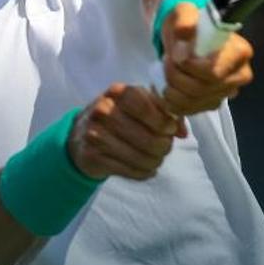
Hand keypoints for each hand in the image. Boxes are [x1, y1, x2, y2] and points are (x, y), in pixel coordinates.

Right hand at [67, 83, 185, 180]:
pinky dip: (143, 172)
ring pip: (141, 157)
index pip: (147, 108)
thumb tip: (182, 133)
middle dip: (164, 146)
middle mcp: (103, 110)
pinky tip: (145, 168)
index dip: (164, 122)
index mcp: (117, 92)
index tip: (170, 130)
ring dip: (155, 161)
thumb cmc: (119, 115)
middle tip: (165, 147)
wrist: (81, 135)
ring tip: (156, 159)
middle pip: (148, 138)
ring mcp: (95, 134)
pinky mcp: (92, 156)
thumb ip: (165, 112)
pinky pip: (130, 171)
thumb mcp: (139, 104)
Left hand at [158, 2, 253, 116]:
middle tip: (165, 61)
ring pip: (192, 103)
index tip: (175, 54)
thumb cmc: (190, 23)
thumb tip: (185, 35)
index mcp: (239, 53)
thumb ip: (185, 20)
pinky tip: (167, 86)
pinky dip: (171, 102)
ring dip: (171, 89)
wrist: (186, 36)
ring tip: (165, 72)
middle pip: (201, 89)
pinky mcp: (211, 104)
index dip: (189, 67)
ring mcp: (225, 93)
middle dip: (175, 76)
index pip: (213, 73)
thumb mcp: (184, 11)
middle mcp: (239, 76)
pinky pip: (187, 111)